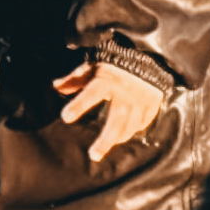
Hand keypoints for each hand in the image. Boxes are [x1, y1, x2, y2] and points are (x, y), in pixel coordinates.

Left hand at [54, 58, 171, 162]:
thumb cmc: (114, 61)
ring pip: (131, 125)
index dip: (79, 105)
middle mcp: (126, 91)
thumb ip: (76, 79)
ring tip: (109, 145)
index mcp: (108, 80)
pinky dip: (136, 129)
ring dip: (119, 137)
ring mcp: (142, 98)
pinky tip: (127, 134)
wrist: (147, 54)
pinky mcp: (154, 102)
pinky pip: (145, 121)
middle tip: (93, 155)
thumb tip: (55, 87)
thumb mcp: (93, 66)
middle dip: (105, 140)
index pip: (91, 94)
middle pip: (116, 121)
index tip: (66, 117)